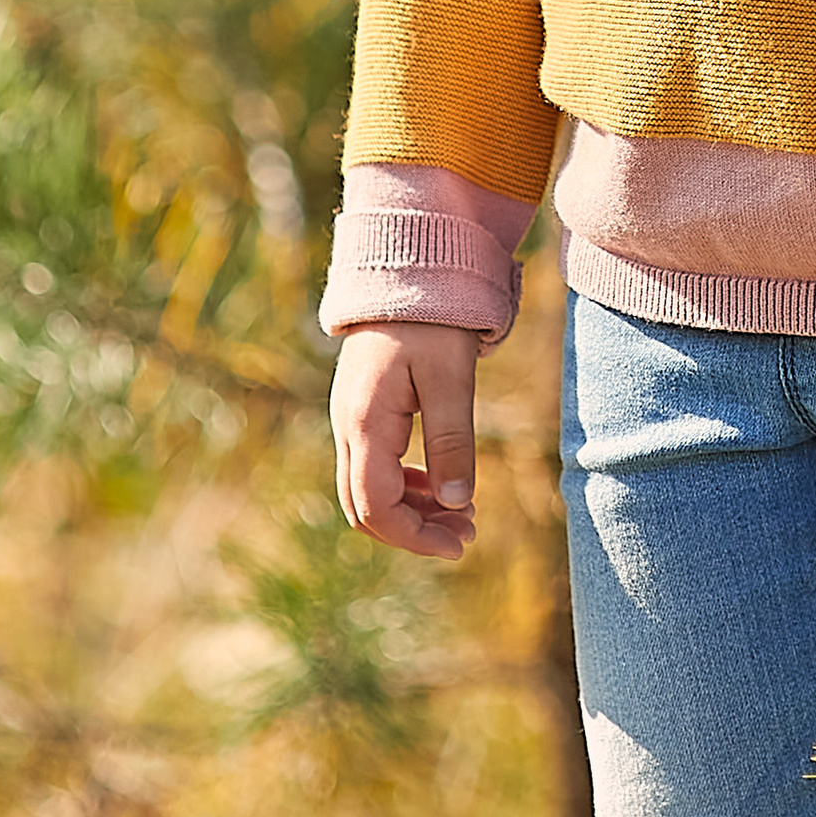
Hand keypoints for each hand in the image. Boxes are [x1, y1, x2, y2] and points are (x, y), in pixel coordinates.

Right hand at [331, 325, 484, 557]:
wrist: (407, 270)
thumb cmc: (432, 320)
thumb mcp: (452, 379)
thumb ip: (453, 441)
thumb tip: (457, 503)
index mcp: (365, 423)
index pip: (376, 506)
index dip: (415, 537)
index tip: (459, 546)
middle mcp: (348, 427)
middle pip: (365, 507)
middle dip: (414, 530)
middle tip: (467, 533)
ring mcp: (351, 420)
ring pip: (369, 490)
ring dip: (413, 511)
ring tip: (465, 514)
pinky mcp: (363, 412)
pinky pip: (375, 467)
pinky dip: (407, 486)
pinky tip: (442, 486)